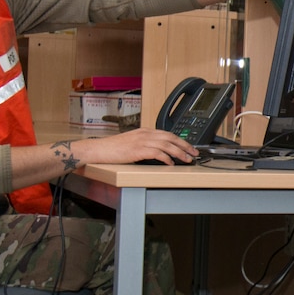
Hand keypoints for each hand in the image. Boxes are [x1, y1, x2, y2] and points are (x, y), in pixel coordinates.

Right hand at [67, 127, 196, 167]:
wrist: (98, 149)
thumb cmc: (112, 149)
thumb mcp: (131, 144)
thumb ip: (144, 145)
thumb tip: (157, 153)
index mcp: (144, 131)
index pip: (167, 133)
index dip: (180, 140)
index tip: (189, 147)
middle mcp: (145, 134)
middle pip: (171, 137)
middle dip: (185, 145)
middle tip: (195, 152)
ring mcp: (141, 141)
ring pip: (167, 144)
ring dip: (179, 152)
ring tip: (187, 159)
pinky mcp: (138, 150)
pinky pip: (157, 153)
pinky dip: (166, 158)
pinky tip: (171, 163)